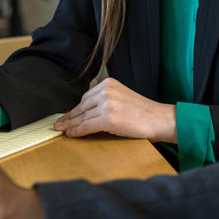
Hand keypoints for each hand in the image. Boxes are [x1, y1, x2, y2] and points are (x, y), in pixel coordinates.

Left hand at [54, 77, 176, 142]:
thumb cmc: (144, 112)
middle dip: (70, 116)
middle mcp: (106, 91)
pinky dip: (77, 131)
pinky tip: (71, 134)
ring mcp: (107, 104)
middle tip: (59, 123)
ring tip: (62, 130)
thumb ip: (106, 101)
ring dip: (71, 125)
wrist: (159, 119)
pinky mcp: (108, 119)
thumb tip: (86, 112)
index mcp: (109, 84)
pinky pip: (87, 126)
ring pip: (82, 117)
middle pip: (82, 106)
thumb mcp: (122, 98)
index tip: (67, 115)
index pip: (86, 97)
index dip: (75, 109)